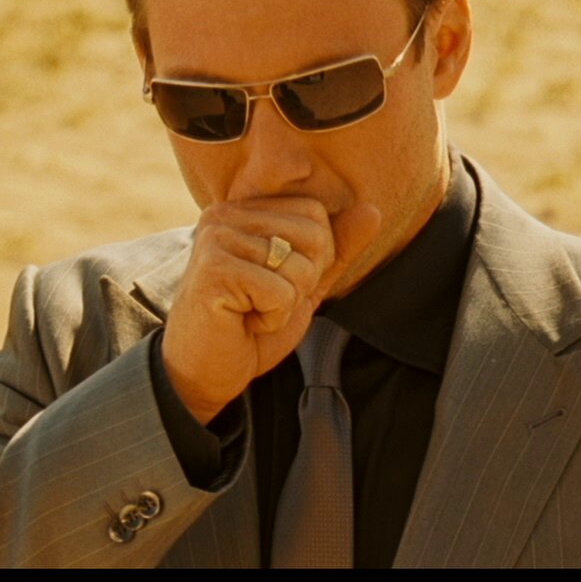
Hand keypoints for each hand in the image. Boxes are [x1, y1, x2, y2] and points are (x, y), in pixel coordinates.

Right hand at [160, 197, 381, 423]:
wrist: (206, 372)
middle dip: (302, 282)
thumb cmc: (251, 327)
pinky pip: (279, 291)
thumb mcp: (304, 284)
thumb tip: (373, 210)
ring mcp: (215, 239)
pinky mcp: (212, 269)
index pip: (315, 215)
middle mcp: (224, 215)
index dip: (314, 260)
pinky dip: (272, 318)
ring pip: (298, 267)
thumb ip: (337, 248)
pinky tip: (244, 322)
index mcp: (244, 209)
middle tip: (264, 302)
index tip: (276, 284)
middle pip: (313, 236)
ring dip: (285, 304)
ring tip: (252, 312)